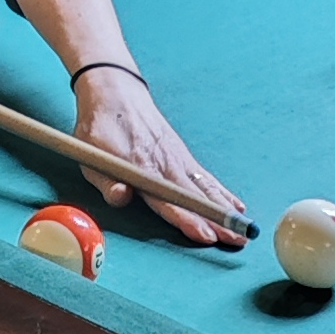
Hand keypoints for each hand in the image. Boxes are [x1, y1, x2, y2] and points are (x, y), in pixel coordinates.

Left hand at [72, 66, 245, 248]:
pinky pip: (206, 177)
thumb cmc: (100, 129)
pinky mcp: (182, 155)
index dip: (186, 218)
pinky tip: (236, 205)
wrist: (117, 93)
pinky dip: (222, 192)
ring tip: (243, 231)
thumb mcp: (91, 155)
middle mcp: (164, 163)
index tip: (206, 234)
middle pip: (194, 197)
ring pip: (205, 188)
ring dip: (224, 211)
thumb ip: (106, 182)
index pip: (167, 198)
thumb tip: (122, 198)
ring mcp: (177, 158)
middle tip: (239, 240)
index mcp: (140, 167)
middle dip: (217, 220)